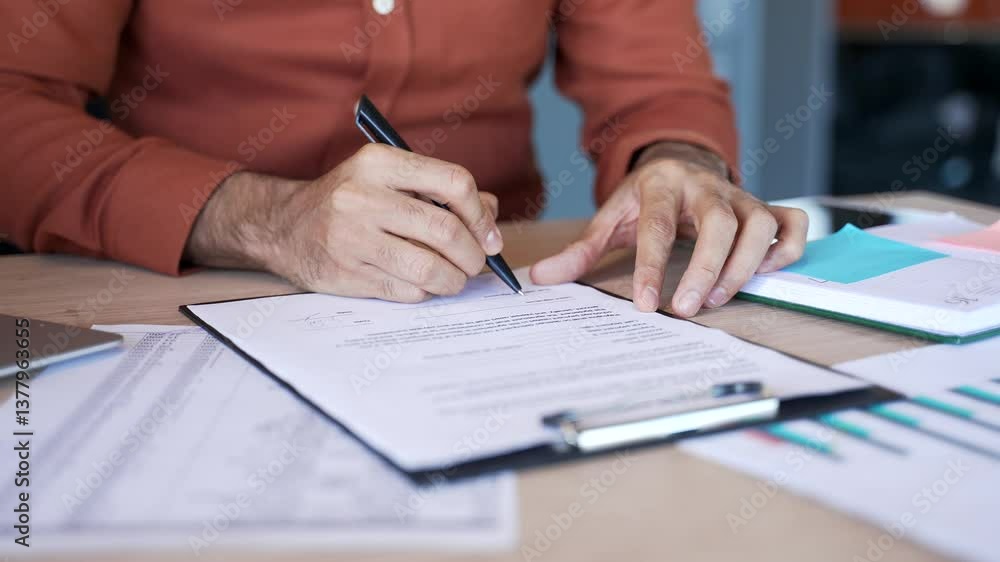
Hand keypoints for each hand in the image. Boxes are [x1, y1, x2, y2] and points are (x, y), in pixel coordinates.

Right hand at [185, 144, 501, 301]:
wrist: (284, 226)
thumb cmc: (350, 200)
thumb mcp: (388, 178)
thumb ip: (440, 190)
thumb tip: (491, 216)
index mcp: (380, 163)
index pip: (454, 183)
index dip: (481, 214)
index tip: (489, 235)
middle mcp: (363, 197)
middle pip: (445, 230)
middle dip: (473, 255)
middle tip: (477, 263)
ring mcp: (351, 238)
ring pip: (429, 268)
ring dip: (454, 280)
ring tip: (455, 279)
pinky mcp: (346, 274)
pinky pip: (406, 291)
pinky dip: (425, 291)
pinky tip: (422, 284)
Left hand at [530, 144, 807, 316]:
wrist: (680, 162)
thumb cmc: (645, 198)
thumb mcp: (611, 216)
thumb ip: (580, 250)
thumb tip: (540, 278)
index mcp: (661, 184)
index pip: (658, 227)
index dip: (651, 267)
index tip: (647, 305)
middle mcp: (706, 186)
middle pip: (720, 224)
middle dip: (705, 270)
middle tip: (687, 309)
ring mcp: (741, 196)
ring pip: (759, 226)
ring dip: (744, 266)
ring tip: (717, 299)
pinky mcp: (766, 207)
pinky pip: (792, 225)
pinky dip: (787, 251)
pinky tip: (763, 274)